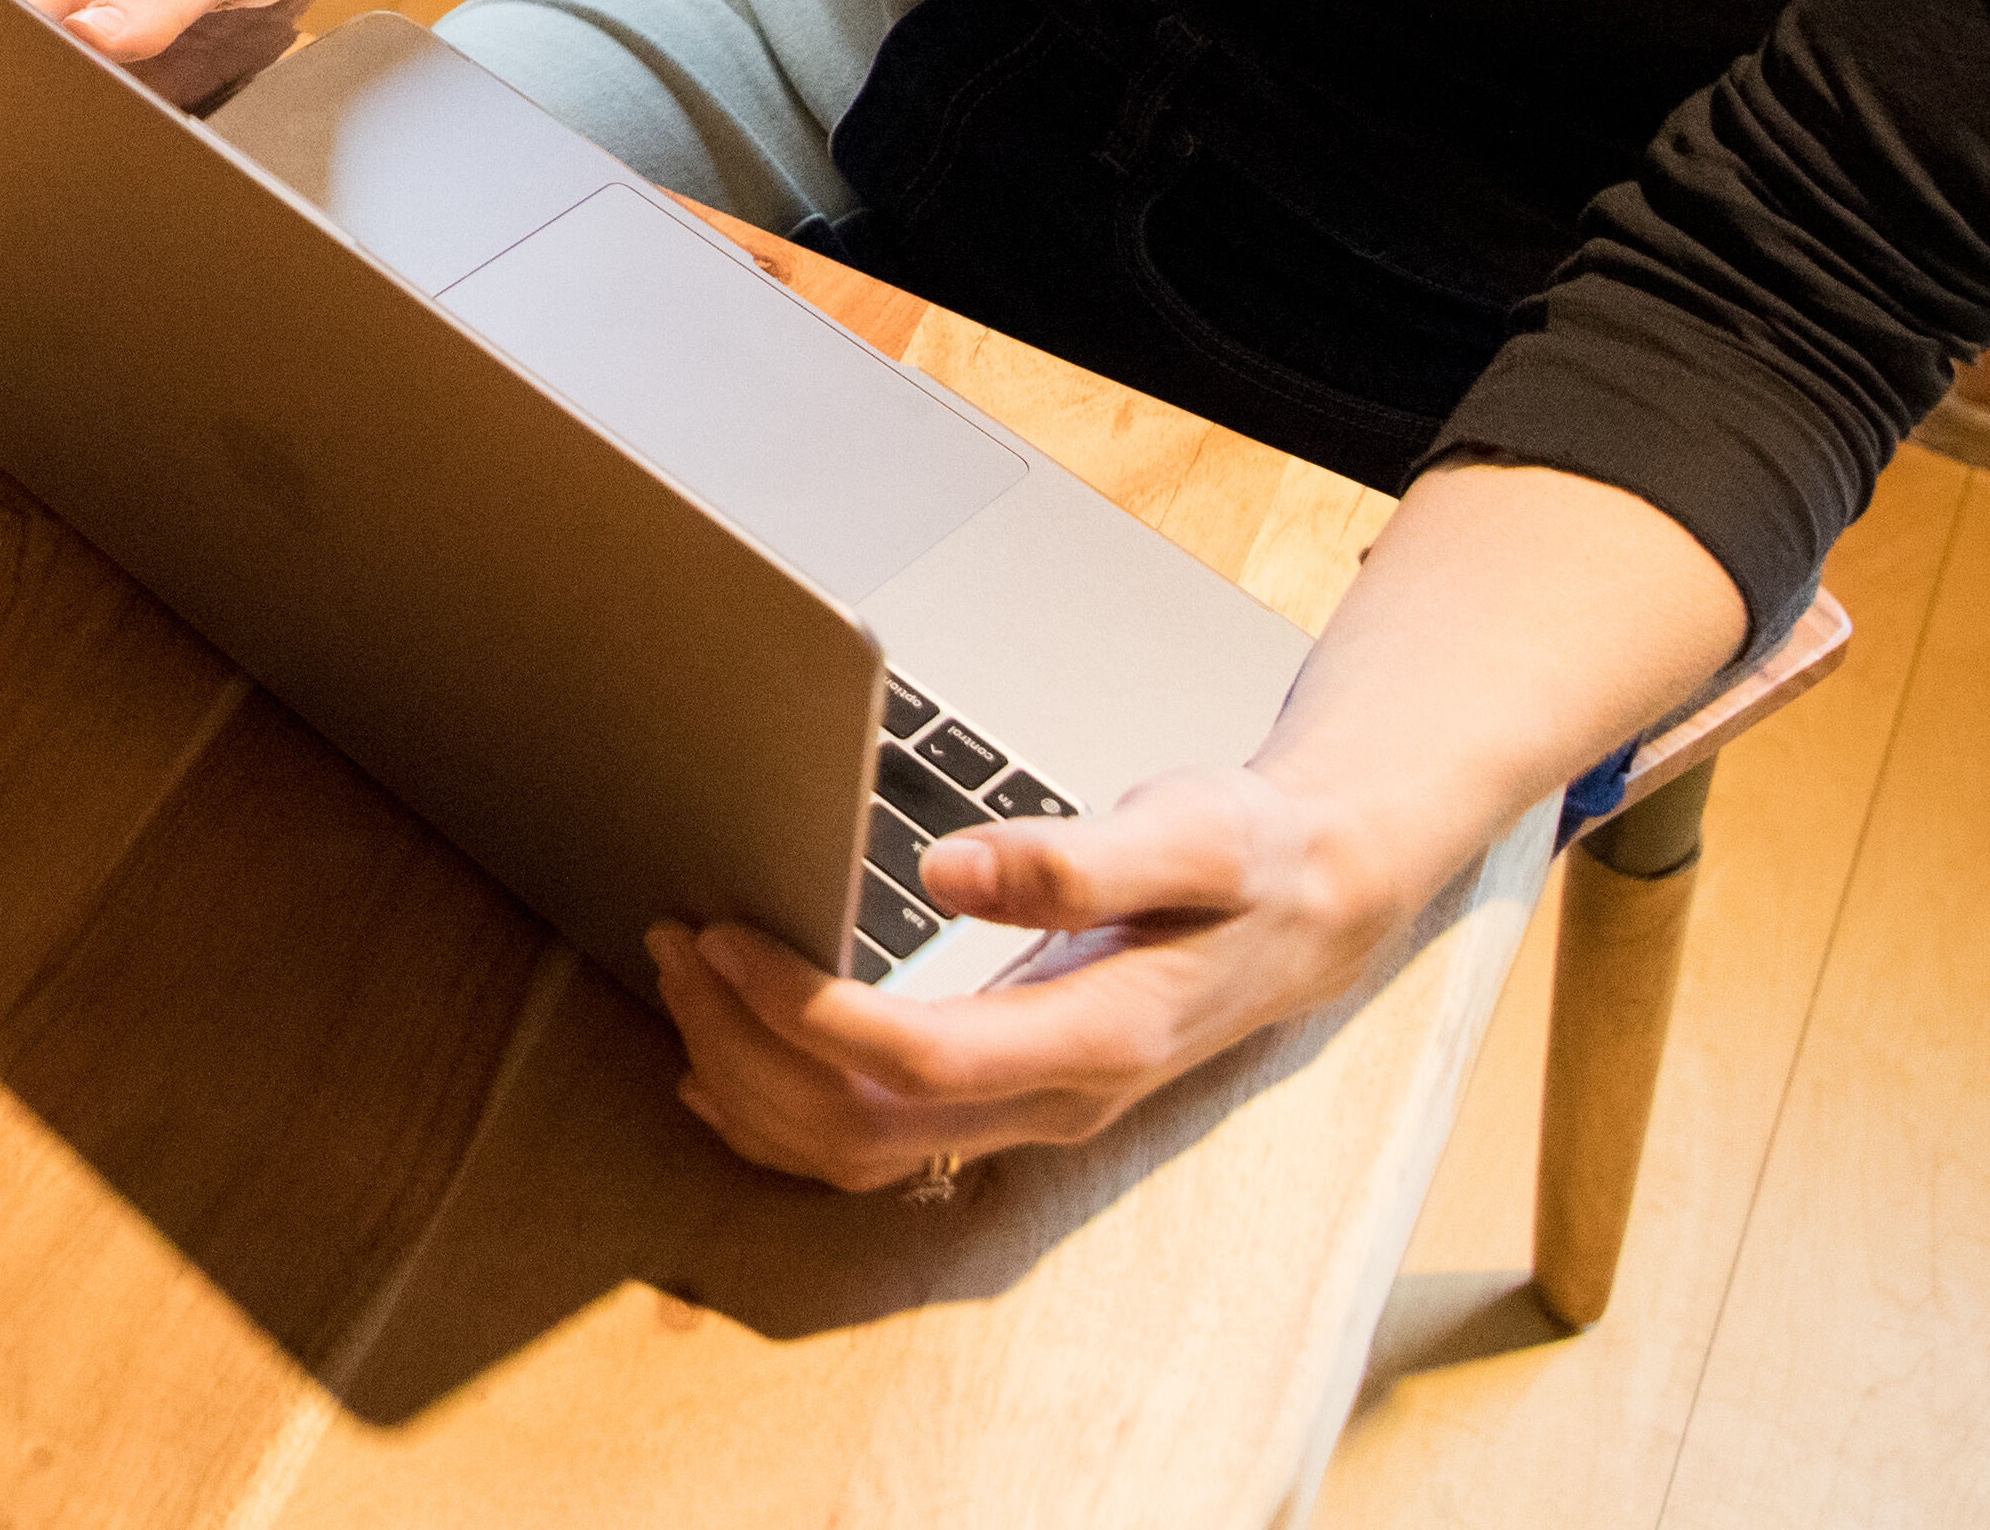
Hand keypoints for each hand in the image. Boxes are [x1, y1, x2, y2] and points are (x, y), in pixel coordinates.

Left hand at [642, 757, 1421, 1190]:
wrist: (1312, 905)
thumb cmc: (1251, 860)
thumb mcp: (1191, 837)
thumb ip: (1075, 860)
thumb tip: (951, 870)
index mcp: (1093, 1039)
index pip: (911, 1062)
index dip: (801, 1009)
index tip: (724, 933)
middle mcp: (1053, 1099)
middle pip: (861, 1124)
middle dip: (748, 1041)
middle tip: (677, 942)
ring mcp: (1027, 1111)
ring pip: (856, 1150)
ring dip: (750, 1077)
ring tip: (683, 979)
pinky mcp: (1005, 1097)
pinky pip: (873, 1146)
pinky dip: (783, 1112)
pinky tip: (725, 1063)